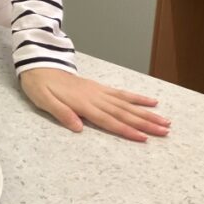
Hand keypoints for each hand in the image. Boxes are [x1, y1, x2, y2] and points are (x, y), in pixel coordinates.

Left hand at [19, 68, 170, 141]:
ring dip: (146, 113)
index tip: (144, 138)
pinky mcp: (99, 88)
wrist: (38, 64)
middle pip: (124, 113)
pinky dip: (137, 98)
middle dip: (145, 123)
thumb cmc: (39, 86)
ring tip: (165, 121)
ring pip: (127, 104)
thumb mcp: (43, 101)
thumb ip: (62, 113)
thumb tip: (79, 128)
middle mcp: (95, 97)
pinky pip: (121, 94)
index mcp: (82, 104)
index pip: (108, 120)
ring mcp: (99, 92)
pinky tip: (151, 102)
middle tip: (165, 131)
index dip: (126, 130)